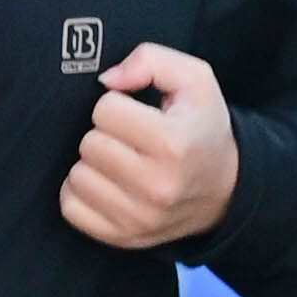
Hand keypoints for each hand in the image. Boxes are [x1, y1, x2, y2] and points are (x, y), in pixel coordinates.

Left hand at [62, 39, 239, 250]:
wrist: (225, 190)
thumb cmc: (201, 129)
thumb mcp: (194, 80)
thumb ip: (151, 60)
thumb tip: (107, 80)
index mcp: (173, 143)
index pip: (105, 109)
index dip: (118, 105)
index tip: (138, 115)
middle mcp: (156, 185)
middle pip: (89, 143)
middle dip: (105, 135)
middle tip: (130, 140)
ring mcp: (138, 217)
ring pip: (77, 176)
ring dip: (92, 164)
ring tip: (121, 162)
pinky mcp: (122, 237)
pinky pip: (71, 207)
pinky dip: (82, 192)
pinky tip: (107, 184)